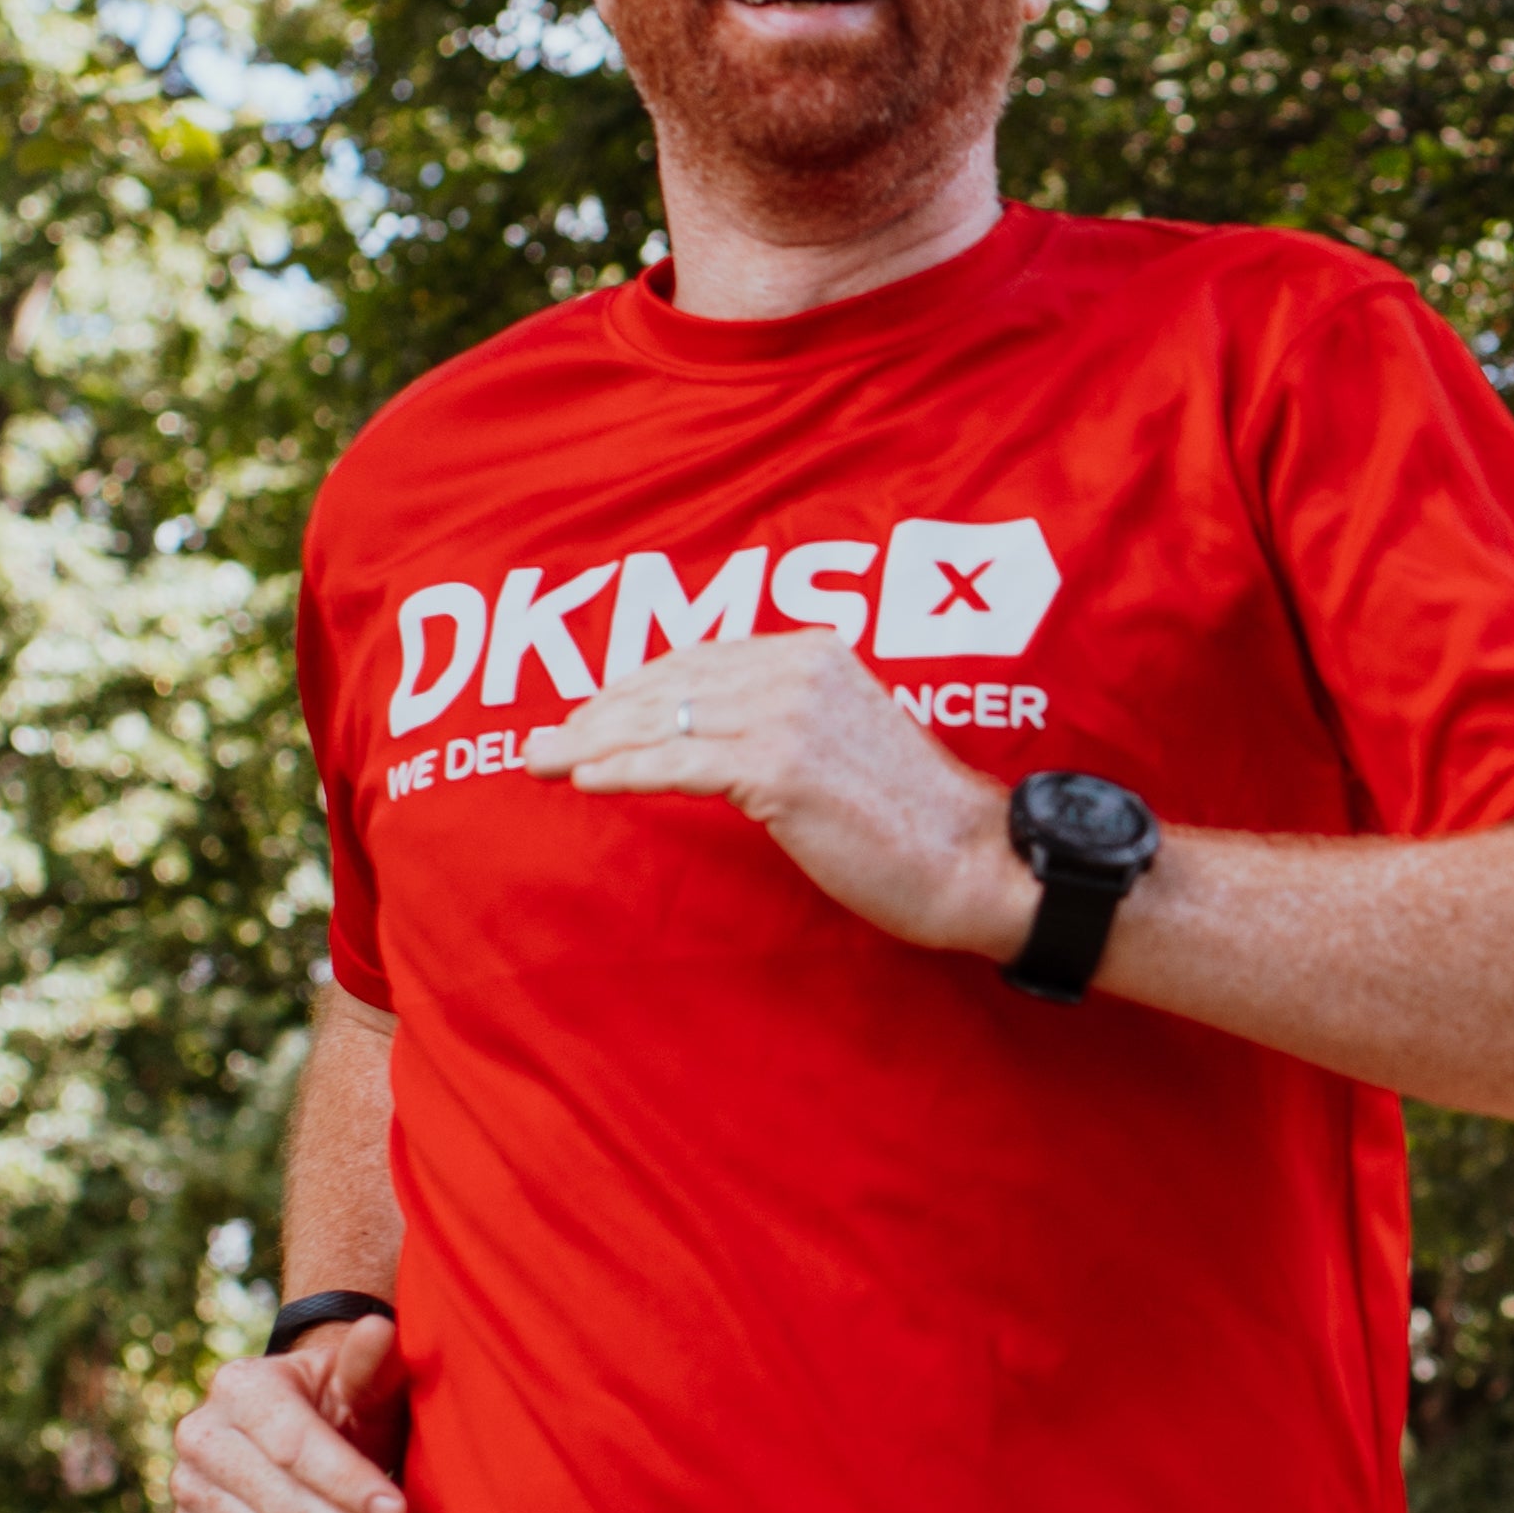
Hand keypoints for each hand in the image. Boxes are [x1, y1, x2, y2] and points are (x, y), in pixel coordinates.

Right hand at [175, 1312, 420, 1512]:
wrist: (306, 1426)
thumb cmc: (348, 1400)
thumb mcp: (364, 1380)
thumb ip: (371, 1363)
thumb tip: (379, 1328)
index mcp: (239, 1386)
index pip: (296, 1447)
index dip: (348, 1484)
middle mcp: (199, 1434)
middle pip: (283, 1504)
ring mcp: (188, 1485)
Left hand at [524, 631, 1031, 956]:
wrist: (973, 861)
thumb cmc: (914, 819)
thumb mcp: (849, 739)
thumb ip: (789, 719)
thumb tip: (721, 739)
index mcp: (815, 651)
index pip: (698, 659)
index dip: (633, 687)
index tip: (588, 714)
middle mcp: (799, 667)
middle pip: (669, 685)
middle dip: (597, 714)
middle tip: (540, 742)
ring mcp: (789, 713)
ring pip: (664, 722)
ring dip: (591, 743)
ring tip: (539, 762)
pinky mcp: (781, 767)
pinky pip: (680, 764)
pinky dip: (624, 771)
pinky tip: (584, 781)